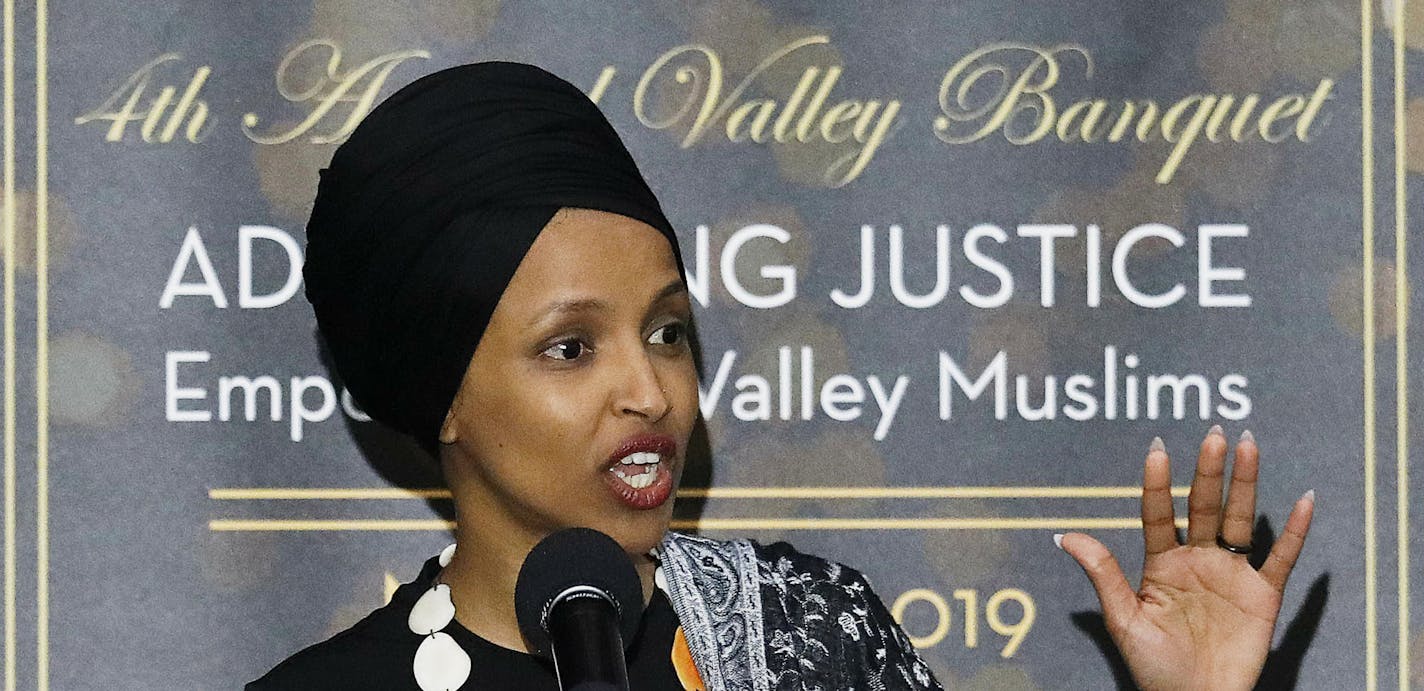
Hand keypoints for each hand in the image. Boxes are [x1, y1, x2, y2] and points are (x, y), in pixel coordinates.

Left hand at [1058, 427, 1314, 690]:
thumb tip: (1064, 536)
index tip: (1157, 448)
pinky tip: (1303, 500)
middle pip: (1203, 507)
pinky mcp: (1262, 595)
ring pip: (1240, 519)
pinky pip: (1281, 558)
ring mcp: (1230, 574)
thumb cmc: (1153, 666)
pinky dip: (1294, 530)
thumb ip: (1103, 574)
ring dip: (1245, 484)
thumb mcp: (1123, 619)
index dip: (1157, 483)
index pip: (1158, 514)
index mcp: (1161, 563)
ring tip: (1247, 446)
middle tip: (1215, 433)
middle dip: (1208, 471)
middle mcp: (1196, 560)